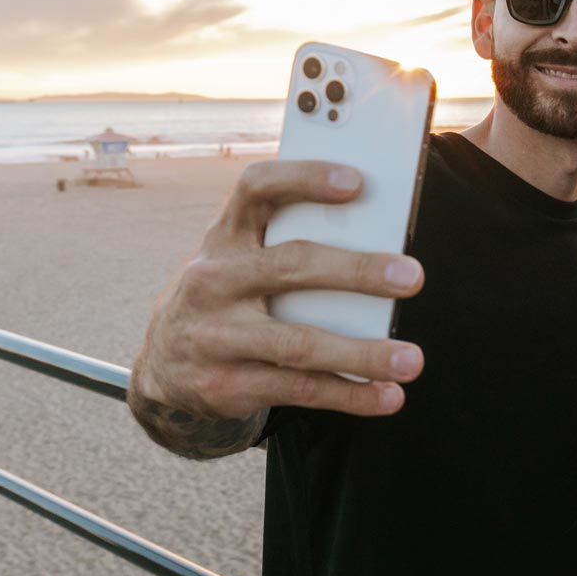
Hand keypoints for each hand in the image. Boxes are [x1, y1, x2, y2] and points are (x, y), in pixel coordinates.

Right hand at [132, 160, 426, 423]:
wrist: (163, 363)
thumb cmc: (227, 296)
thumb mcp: (239, 261)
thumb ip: (288, 246)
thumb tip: (379, 245)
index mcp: (224, 237)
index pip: (256, 189)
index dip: (305, 179)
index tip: (358, 182)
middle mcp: (213, 280)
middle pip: (291, 266)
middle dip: (357, 271)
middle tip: (413, 277)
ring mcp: (215, 336)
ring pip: (299, 343)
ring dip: (363, 353)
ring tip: (411, 360)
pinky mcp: (225, 384)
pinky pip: (298, 389)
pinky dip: (350, 395)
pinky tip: (387, 396)